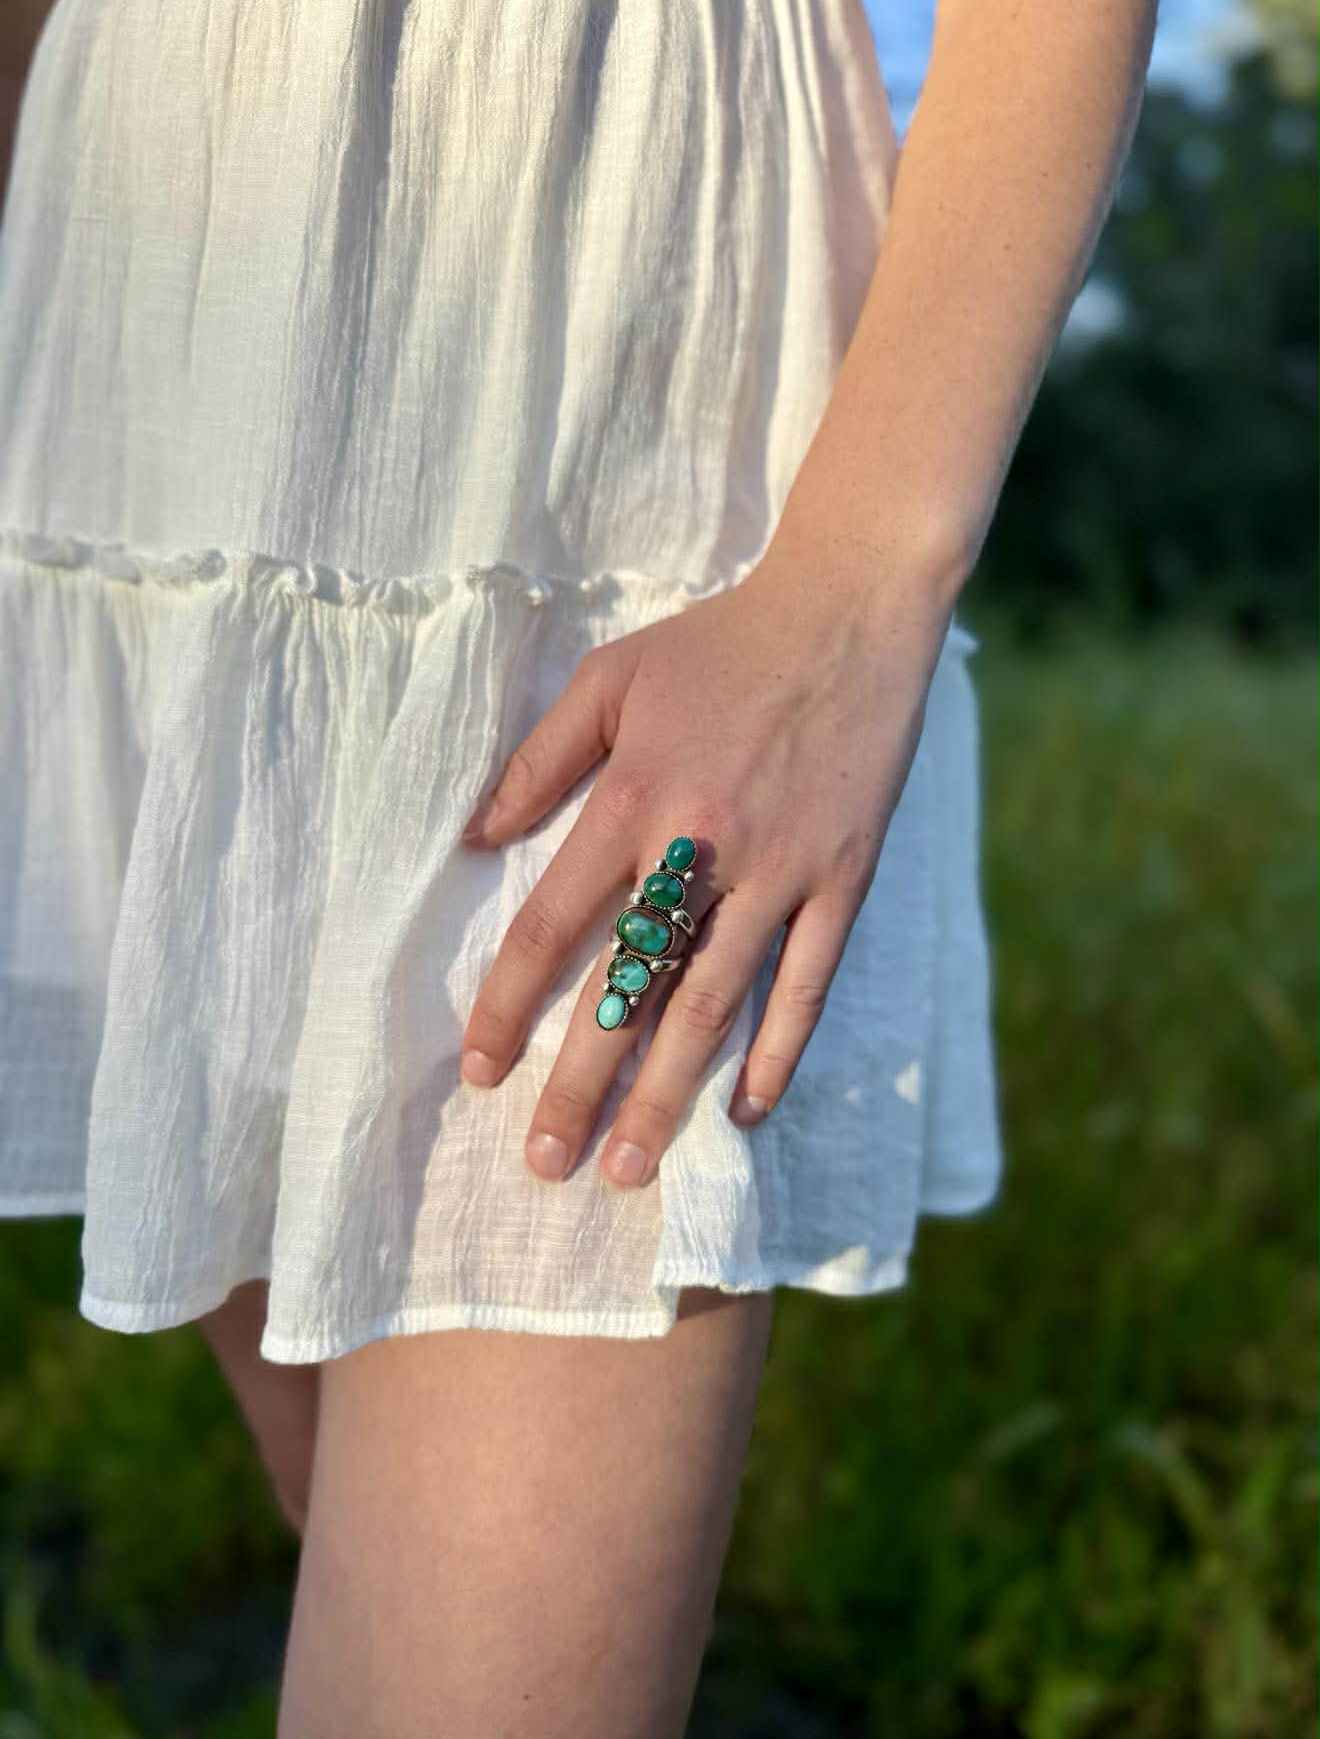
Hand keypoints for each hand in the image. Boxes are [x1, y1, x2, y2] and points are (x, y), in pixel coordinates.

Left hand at [458, 524, 958, 1189]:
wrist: (848, 611)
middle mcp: (701, 845)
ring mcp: (781, 870)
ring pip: (712, 1004)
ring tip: (627, 1168)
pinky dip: (777, 1052)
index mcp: (633, 796)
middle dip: (579, 1084)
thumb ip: (539, 760)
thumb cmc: (718, 645)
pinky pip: (809, 984)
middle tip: (544, 1163)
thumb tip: (477, 837)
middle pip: (627, 987)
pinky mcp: (844, 879)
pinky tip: (744, 1110)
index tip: (479, 1070)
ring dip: (667, 1094)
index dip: (508, 1005)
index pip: (551, 924)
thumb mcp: (611, 678)